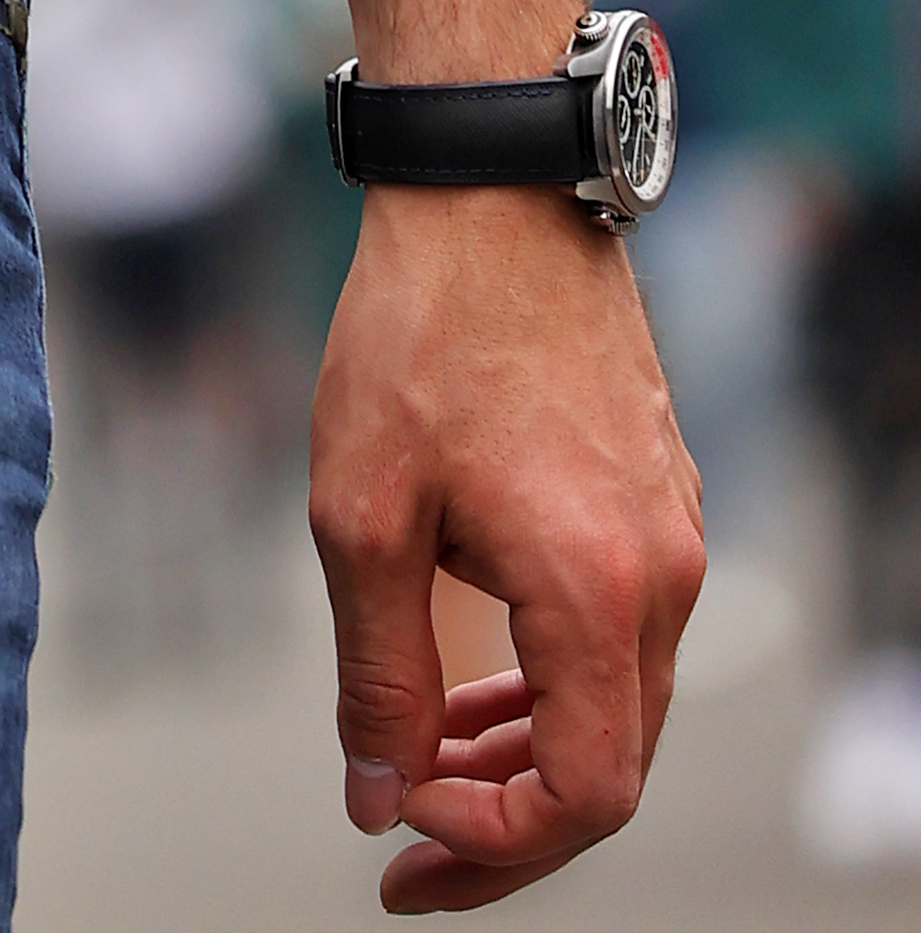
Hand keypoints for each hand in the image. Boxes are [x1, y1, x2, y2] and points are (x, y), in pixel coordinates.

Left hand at [311, 192, 702, 907]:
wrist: (489, 188)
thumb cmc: (418, 332)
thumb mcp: (362, 514)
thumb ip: (378, 673)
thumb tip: (379, 796)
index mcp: (600, 590)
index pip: (588, 794)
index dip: (497, 842)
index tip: (402, 827)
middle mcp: (662, 573)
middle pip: (610, 762)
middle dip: (504, 819)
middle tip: (402, 843)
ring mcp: (668, 532)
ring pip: (614, 698)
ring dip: (522, 749)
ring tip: (419, 767)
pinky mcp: (651, 495)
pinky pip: (615, 630)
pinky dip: (547, 676)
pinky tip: (469, 673)